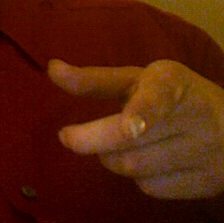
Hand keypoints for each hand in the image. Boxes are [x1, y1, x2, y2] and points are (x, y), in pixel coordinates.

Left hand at [47, 59, 223, 198]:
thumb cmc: (170, 96)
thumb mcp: (137, 80)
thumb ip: (95, 80)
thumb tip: (52, 69)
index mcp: (171, 83)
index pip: (157, 99)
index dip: (142, 113)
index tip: (131, 127)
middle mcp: (192, 115)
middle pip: (130, 140)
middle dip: (90, 140)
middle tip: (67, 136)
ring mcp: (204, 151)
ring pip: (136, 167)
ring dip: (111, 158)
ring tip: (114, 145)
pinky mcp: (207, 181)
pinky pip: (152, 188)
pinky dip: (137, 177)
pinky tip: (146, 161)